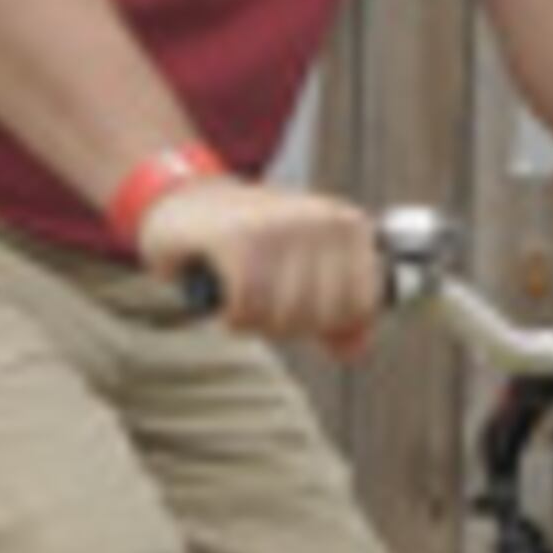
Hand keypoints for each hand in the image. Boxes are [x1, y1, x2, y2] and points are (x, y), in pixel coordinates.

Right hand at [135, 174, 384, 350]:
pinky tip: (228, 298)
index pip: (363, 302)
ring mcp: (281, 225)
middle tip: (267, 304)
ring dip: (259, 323)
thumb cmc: (256, 245)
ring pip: (286, 315)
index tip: (305, 311)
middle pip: (323, 315)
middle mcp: (321, 219)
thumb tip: (353, 350)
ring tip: (246, 297)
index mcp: (349, 225)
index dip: (331, 323)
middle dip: (291, 325)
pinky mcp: (239, 238)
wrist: (189, 202)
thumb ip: (338, 313)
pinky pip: (248, 309)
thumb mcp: (306, 272)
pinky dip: (235, 317)